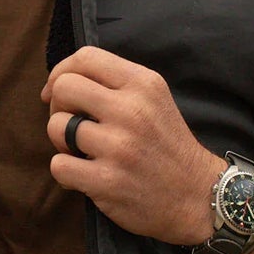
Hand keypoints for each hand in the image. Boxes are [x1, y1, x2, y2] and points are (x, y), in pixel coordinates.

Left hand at [41, 47, 224, 244]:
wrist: (198, 196)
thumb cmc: (168, 147)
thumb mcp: (156, 100)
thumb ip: (117, 85)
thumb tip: (61, 82)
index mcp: (143, 84)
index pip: (86, 57)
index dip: (61, 72)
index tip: (55, 91)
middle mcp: (131, 110)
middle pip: (64, 87)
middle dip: (58, 106)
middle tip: (71, 125)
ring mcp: (118, 146)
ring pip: (56, 126)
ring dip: (61, 142)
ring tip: (83, 152)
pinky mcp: (106, 180)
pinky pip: (58, 165)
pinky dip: (66, 171)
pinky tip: (85, 175)